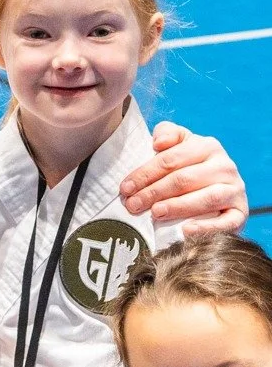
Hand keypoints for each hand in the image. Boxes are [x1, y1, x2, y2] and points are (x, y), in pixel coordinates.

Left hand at [120, 123, 245, 234]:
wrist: (218, 197)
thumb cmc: (188, 171)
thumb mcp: (178, 148)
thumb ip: (167, 135)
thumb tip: (158, 142)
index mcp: (207, 147)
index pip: (171, 159)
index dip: (145, 173)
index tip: (125, 188)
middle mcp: (225, 166)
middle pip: (184, 179)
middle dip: (154, 192)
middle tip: (132, 205)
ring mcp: (234, 190)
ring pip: (207, 198)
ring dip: (178, 206)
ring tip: (155, 213)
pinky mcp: (240, 213)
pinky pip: (226, 222)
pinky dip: (207, 227)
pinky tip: (186, 230)